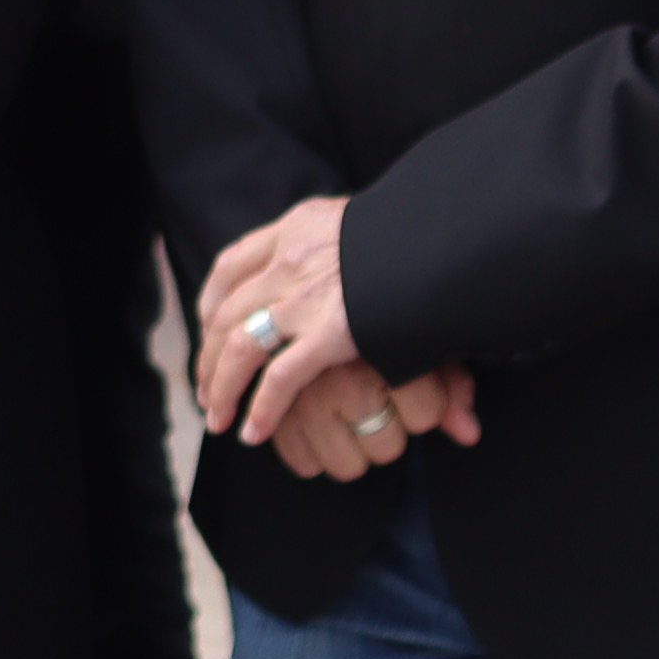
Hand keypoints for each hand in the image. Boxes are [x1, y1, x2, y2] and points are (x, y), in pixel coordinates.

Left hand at [196, 198, 476, 460]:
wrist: (452, 234)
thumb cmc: (423, 234)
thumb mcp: (371, 229)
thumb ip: (352, 260)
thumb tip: (348, 290)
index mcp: (296, 227)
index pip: (232, 265)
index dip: (211, 302)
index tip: (208, 329)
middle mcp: (290, 259)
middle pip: (226, 311)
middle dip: (209, 355)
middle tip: (206, 387)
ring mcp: (306, 297)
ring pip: (239, 346)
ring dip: (221, 385)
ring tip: (218, 417)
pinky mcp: (332, 332)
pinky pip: (279, 377)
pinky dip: (260, 407)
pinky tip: (252, 430)